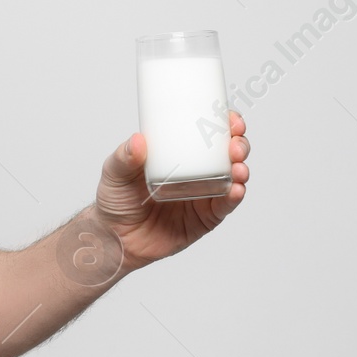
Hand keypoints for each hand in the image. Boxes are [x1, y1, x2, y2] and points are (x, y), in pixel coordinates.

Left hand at [93, 111, 250, 268]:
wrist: (115, 237)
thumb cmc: (116, 200)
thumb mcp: (115, 172)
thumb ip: (124, 157)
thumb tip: (138, 140)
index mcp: (178, 154)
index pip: (208, 133)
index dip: (225, 124)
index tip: (230, 119)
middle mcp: (195, 172)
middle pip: (228, 153)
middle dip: (239, 145)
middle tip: (235, 144)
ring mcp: (202, 195)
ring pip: (232, 178)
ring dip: (241, 169)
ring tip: (238, 167)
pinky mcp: (204, 218)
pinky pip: (224, 206)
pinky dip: (234, 196)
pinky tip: (236, 189)